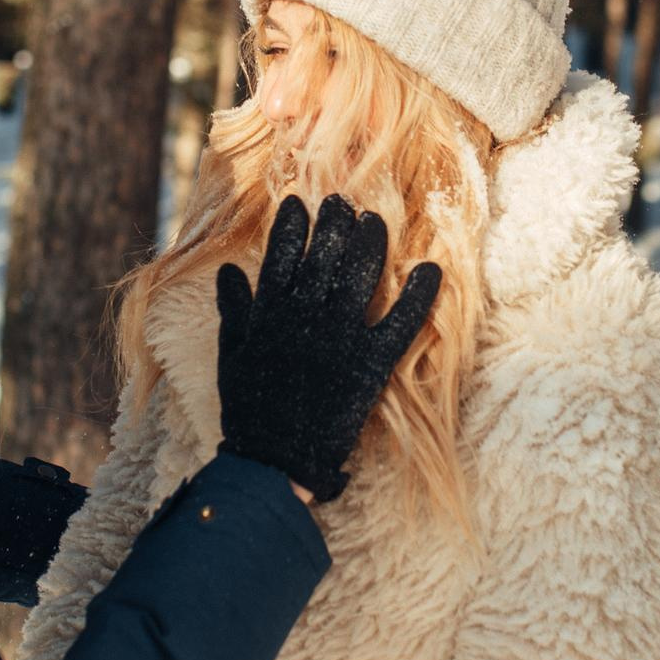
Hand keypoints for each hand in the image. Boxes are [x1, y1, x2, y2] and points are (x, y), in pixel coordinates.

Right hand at [213, 194, 442, 503]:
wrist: (276, 458)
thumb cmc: (250, 408)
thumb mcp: (232, 354)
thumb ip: (234, 309)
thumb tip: (228, 270)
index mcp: (271, 312)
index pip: (281, 254)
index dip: (291, 225)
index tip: (299, 203)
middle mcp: (307, 316)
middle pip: (324, 254)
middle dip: (334, 222)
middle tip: (342, 202)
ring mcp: (340, 337)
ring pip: (359, 275)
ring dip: (370, 242)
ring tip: (375, 220)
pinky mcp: (371, 363)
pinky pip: (400, 321)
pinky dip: (418, 295)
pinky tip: (431, 268)